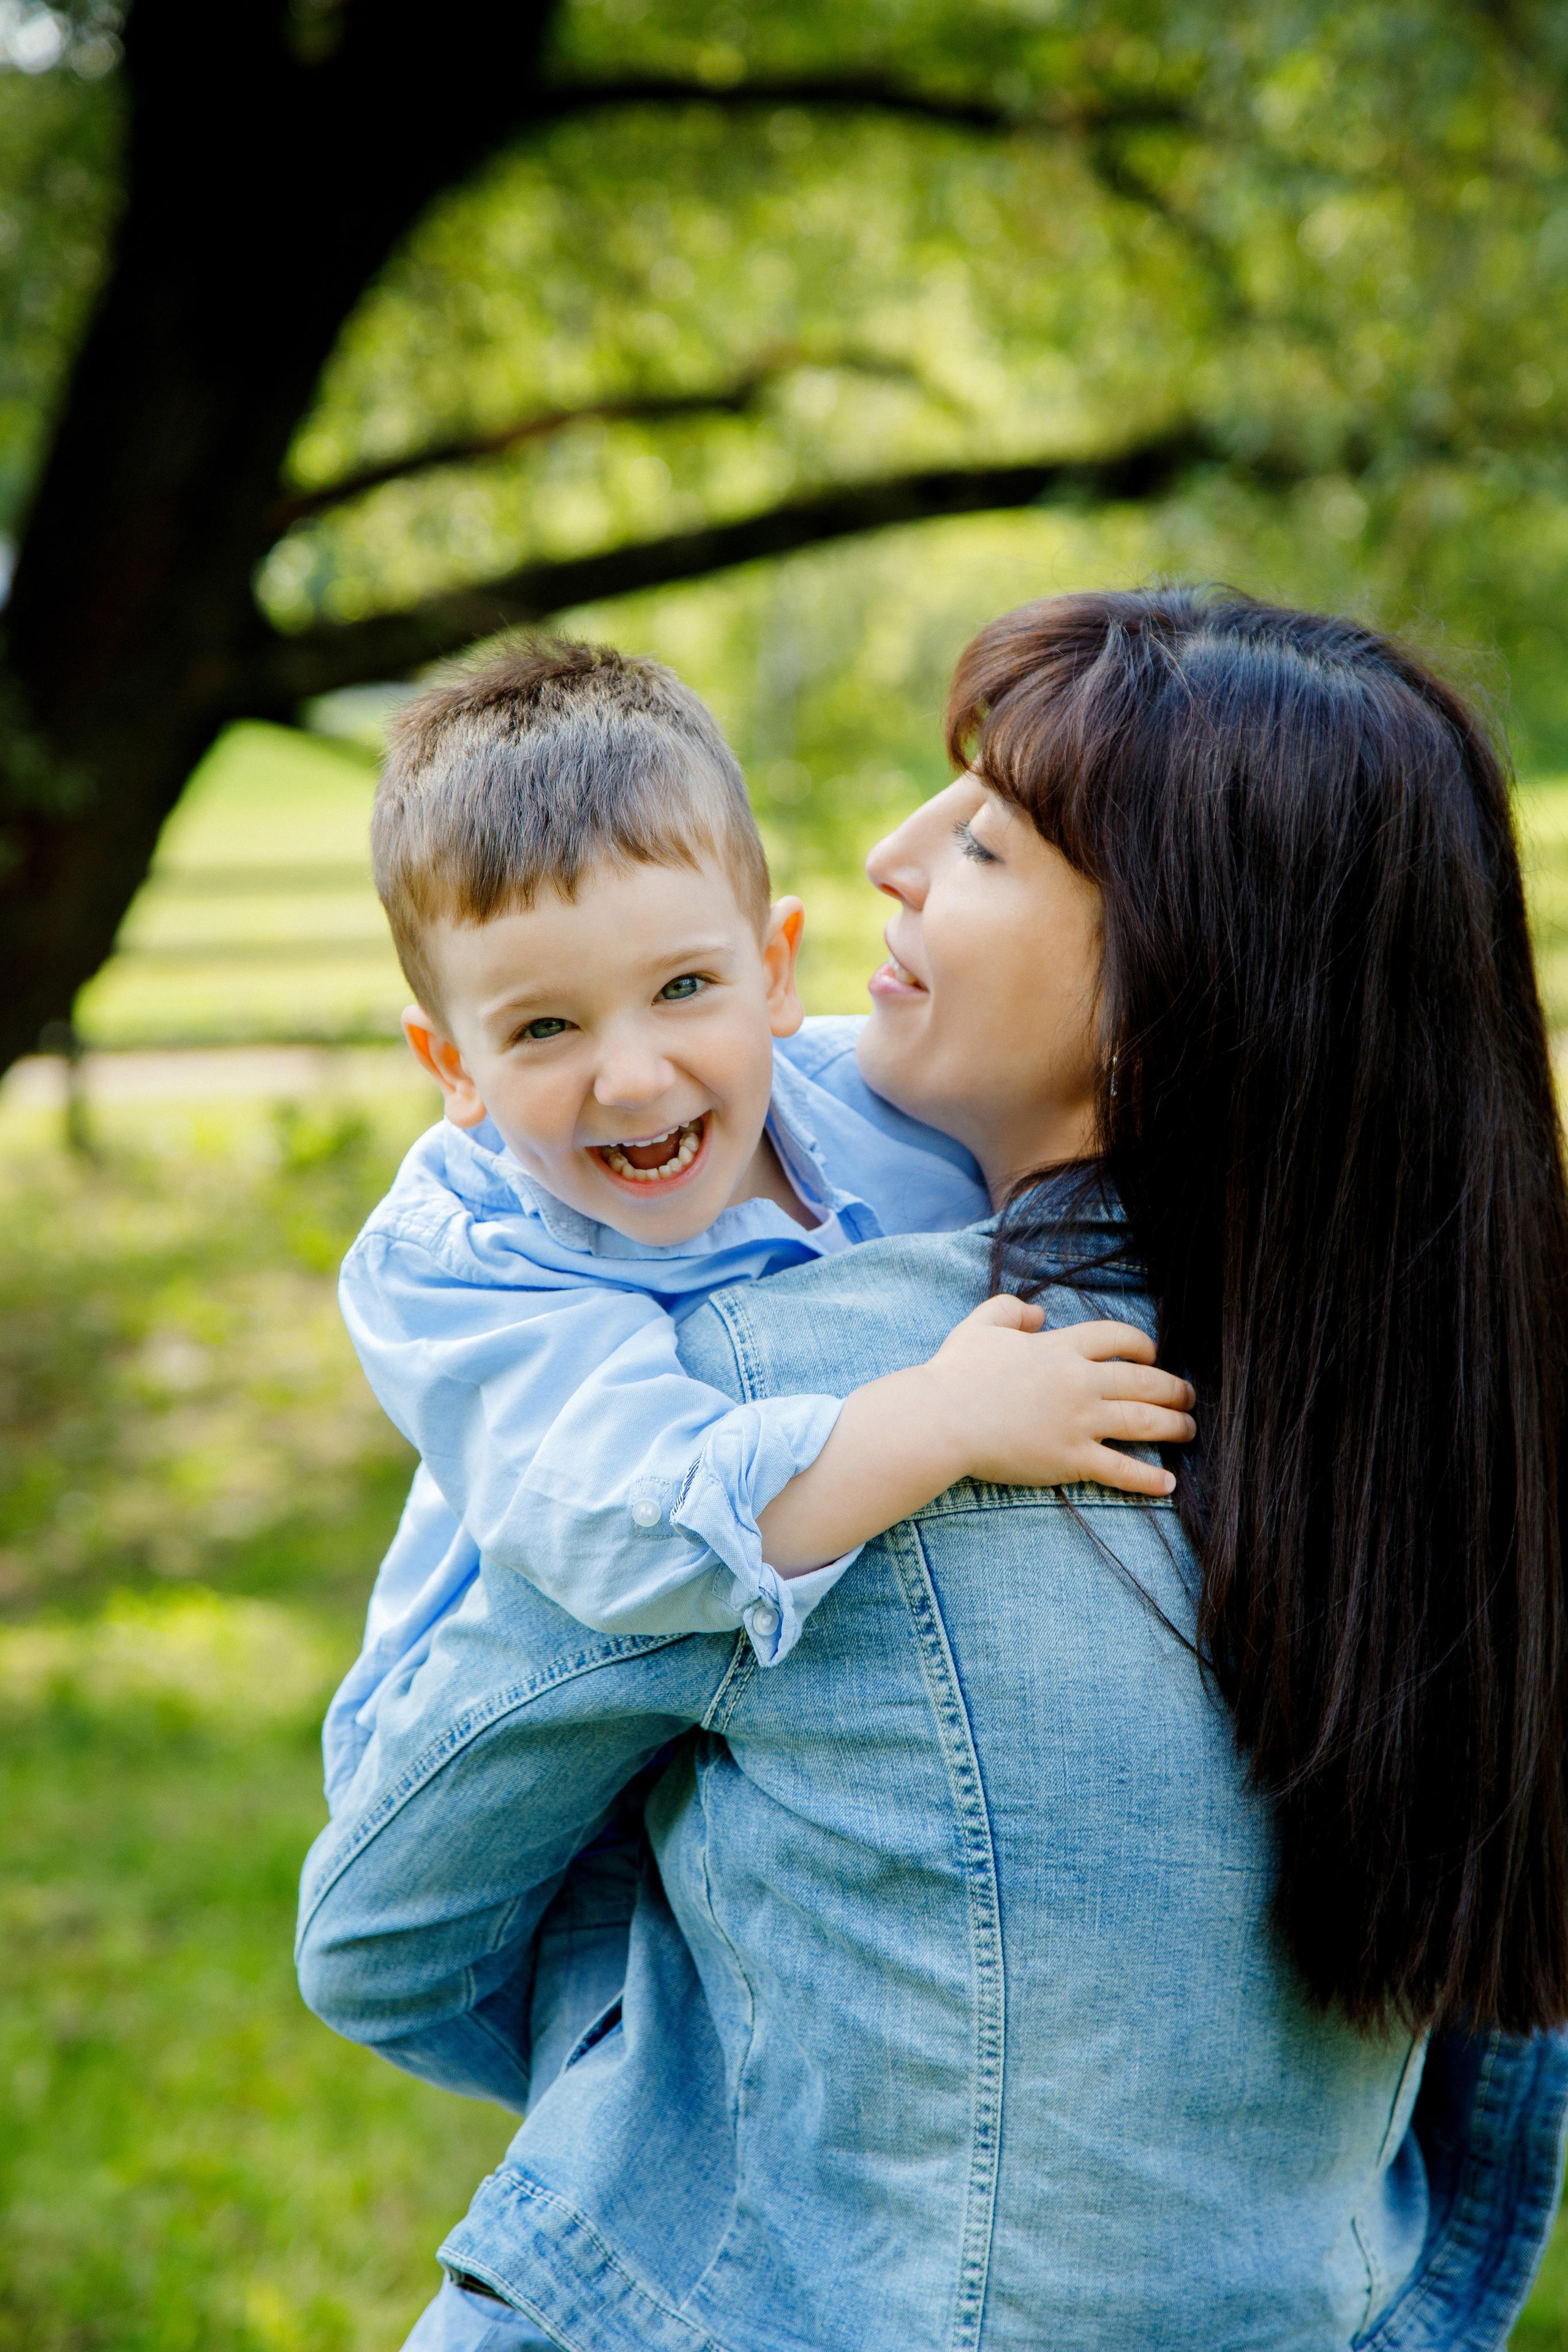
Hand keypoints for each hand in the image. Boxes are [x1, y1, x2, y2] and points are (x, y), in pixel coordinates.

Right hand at [927, 1297, 1195, 1498]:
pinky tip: (1169, 1483)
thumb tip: (1038, 1314)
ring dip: (1174, 1426)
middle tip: (1188, 1397)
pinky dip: (1149, 1478)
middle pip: (1145, 1381)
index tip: (1152, 1354)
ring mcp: (1079, 1422)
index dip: (1142, 1345)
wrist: (942, 1419)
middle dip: (1174, 1389)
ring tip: (1189, 1430)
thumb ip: (1010, 1310)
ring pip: (1144, 1422)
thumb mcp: (980, 1325)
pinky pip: (1121, 1469)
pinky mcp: (1071, 1459)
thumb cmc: (956, 1373)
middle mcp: (1080, 1382)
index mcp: (1061, 1348)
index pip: (1118, 1338)